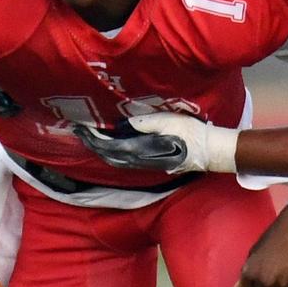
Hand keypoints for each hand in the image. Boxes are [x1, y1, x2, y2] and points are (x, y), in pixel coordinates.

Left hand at [74, 119, 189, 171]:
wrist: (208, 151)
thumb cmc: (190, 133)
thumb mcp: (167, 122)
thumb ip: (144, 123)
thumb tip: (123, 124)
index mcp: (139, 149)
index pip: (108, 145)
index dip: (93, 137)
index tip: (81, 127)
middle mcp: (138, 161)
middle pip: (107, 155)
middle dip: (92, 144)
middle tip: (79, 131)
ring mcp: (144, 165)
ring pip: (114, 161)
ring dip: (100, 150)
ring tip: (90, 138)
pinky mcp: (150, 164)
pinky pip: (123, 161)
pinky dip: (111, 153)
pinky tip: (109, 147)